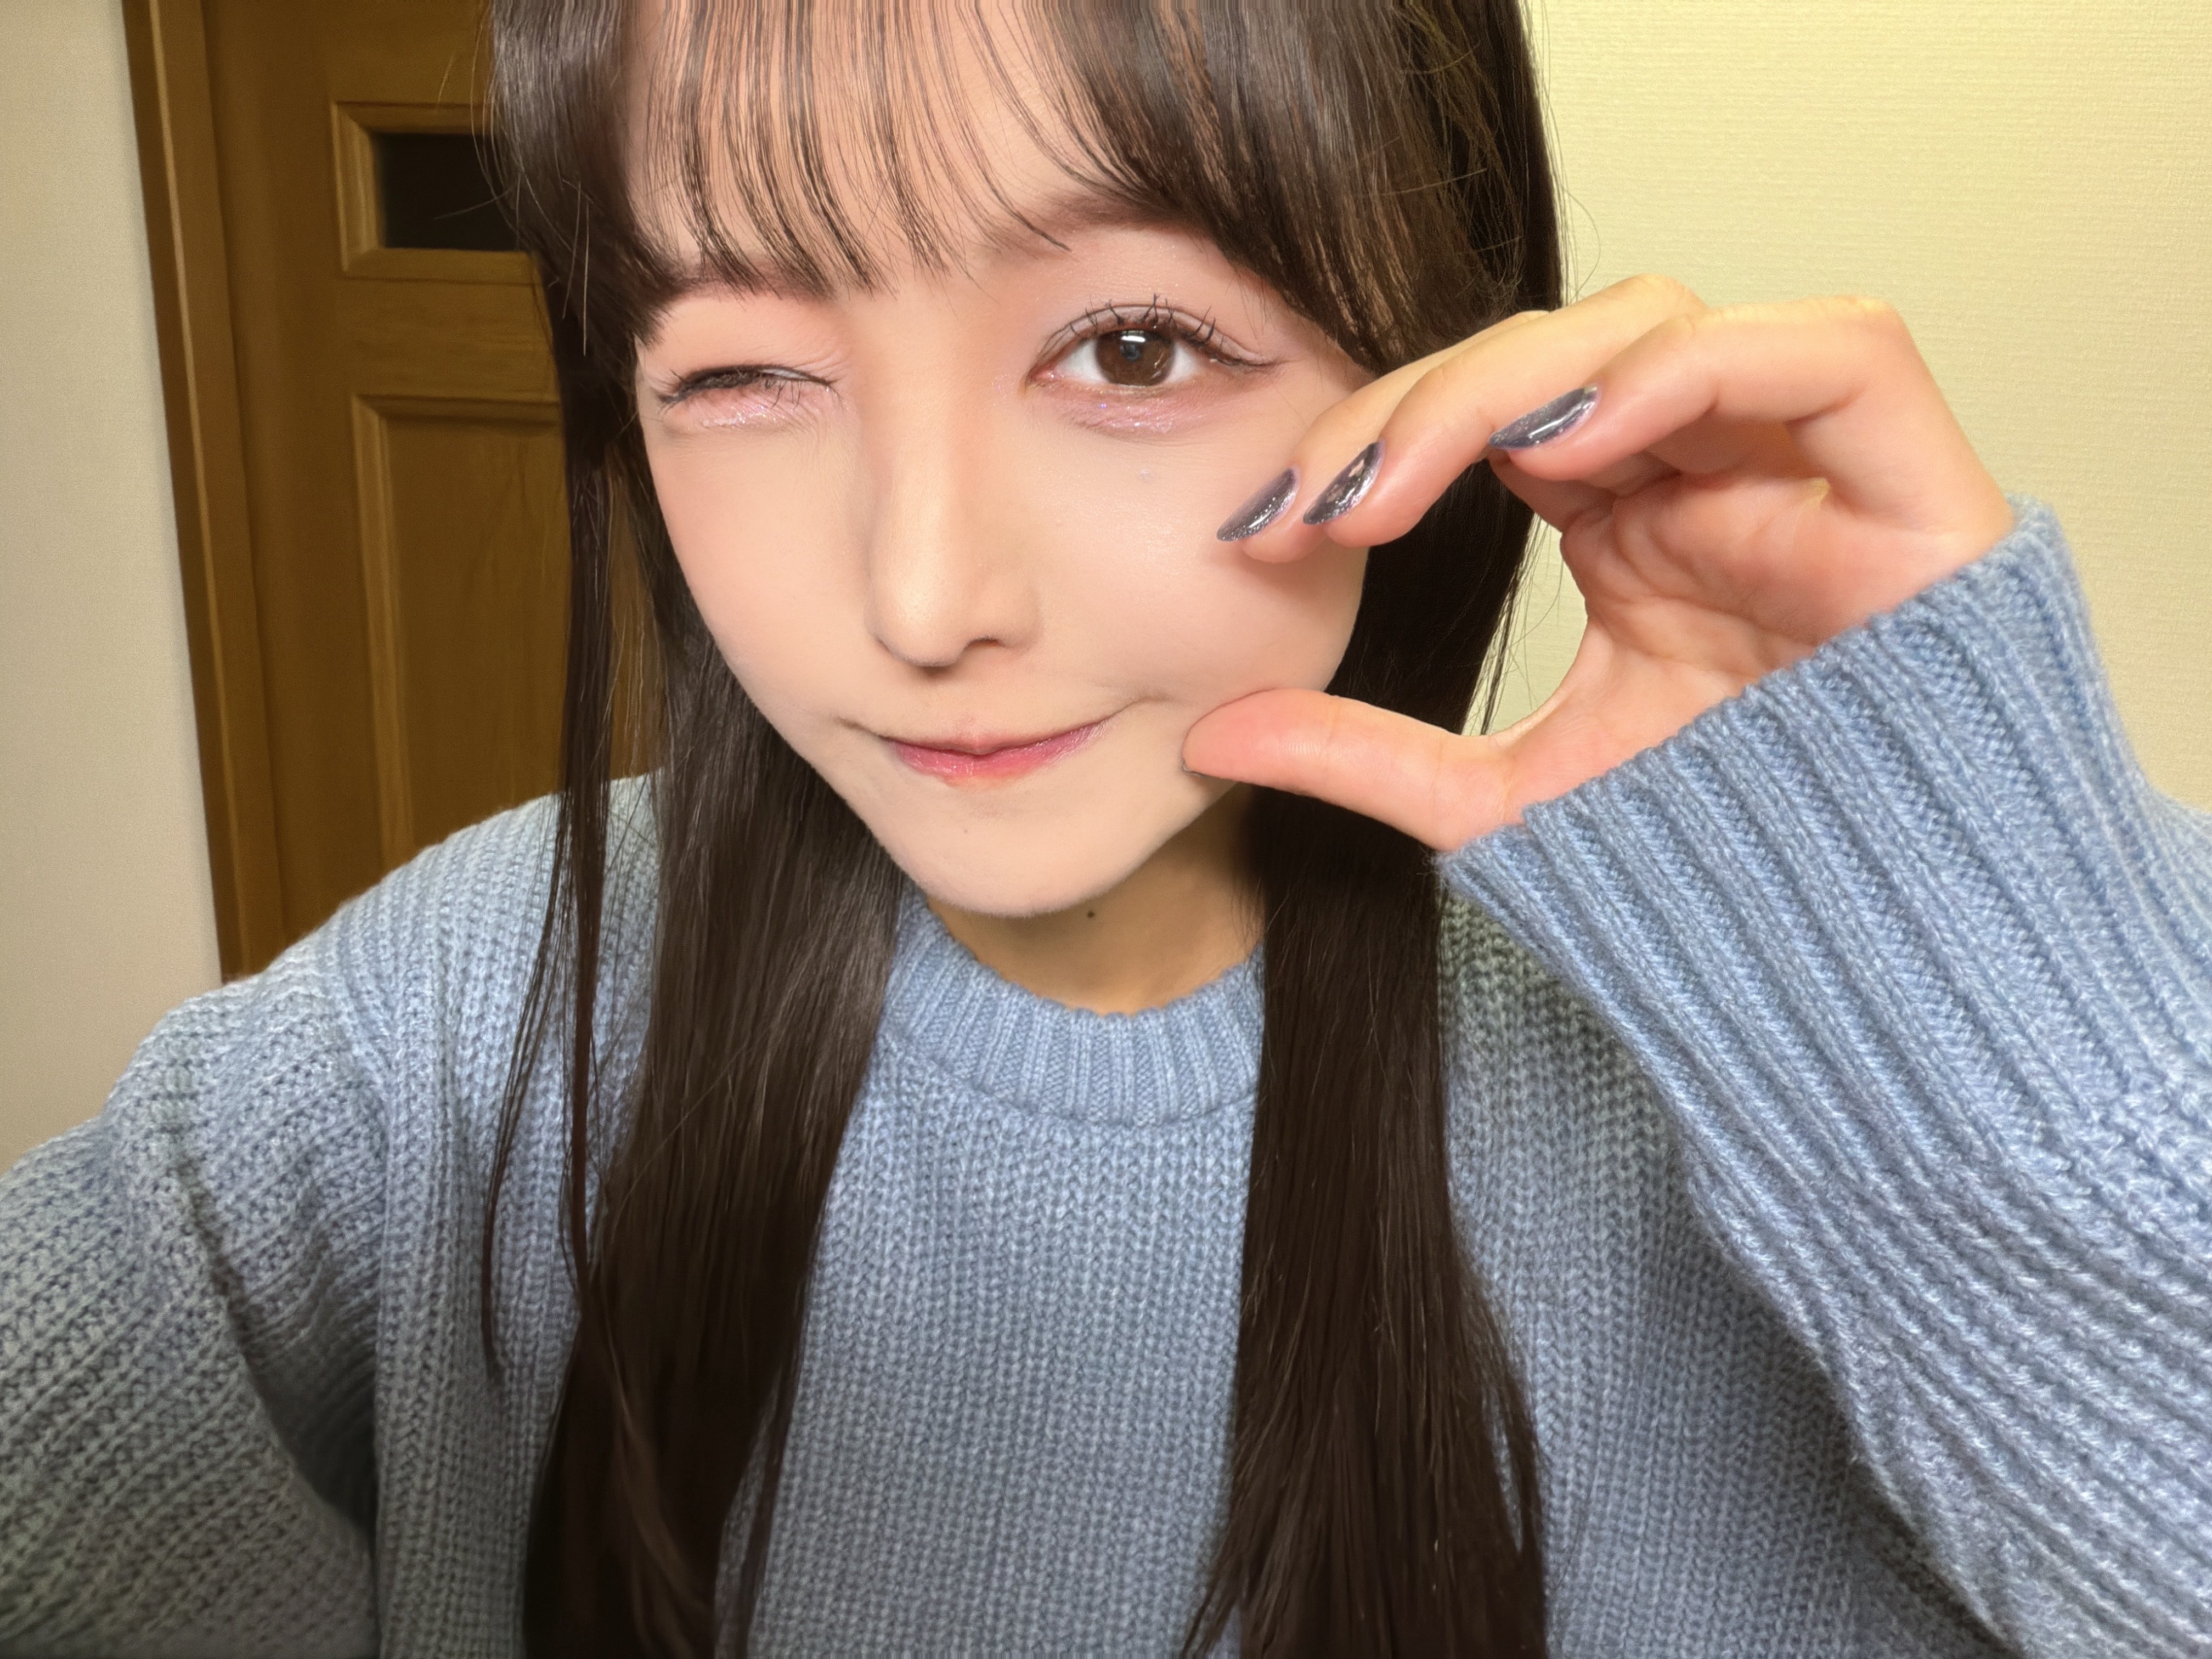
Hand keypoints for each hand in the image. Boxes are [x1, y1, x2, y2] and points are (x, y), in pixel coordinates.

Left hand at [1182, 274, 2015, 849]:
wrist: (1866, 947)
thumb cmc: (1710, 862)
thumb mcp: (1508, 808)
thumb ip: (1366, 760)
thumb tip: (1206, 735)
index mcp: (1627, 519)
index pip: (1490, 417)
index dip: (1378, 441)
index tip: (1274, 529)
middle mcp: (1708, 470)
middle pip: (1554, 354)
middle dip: (1421, 404)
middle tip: (1328, 501)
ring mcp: (1808, 462)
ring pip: (1660, 324)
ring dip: (1523, 379)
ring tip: (1424, 481)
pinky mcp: (1911, 472)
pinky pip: (1829, 348)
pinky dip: (1692, 370)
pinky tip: (1578, 450)